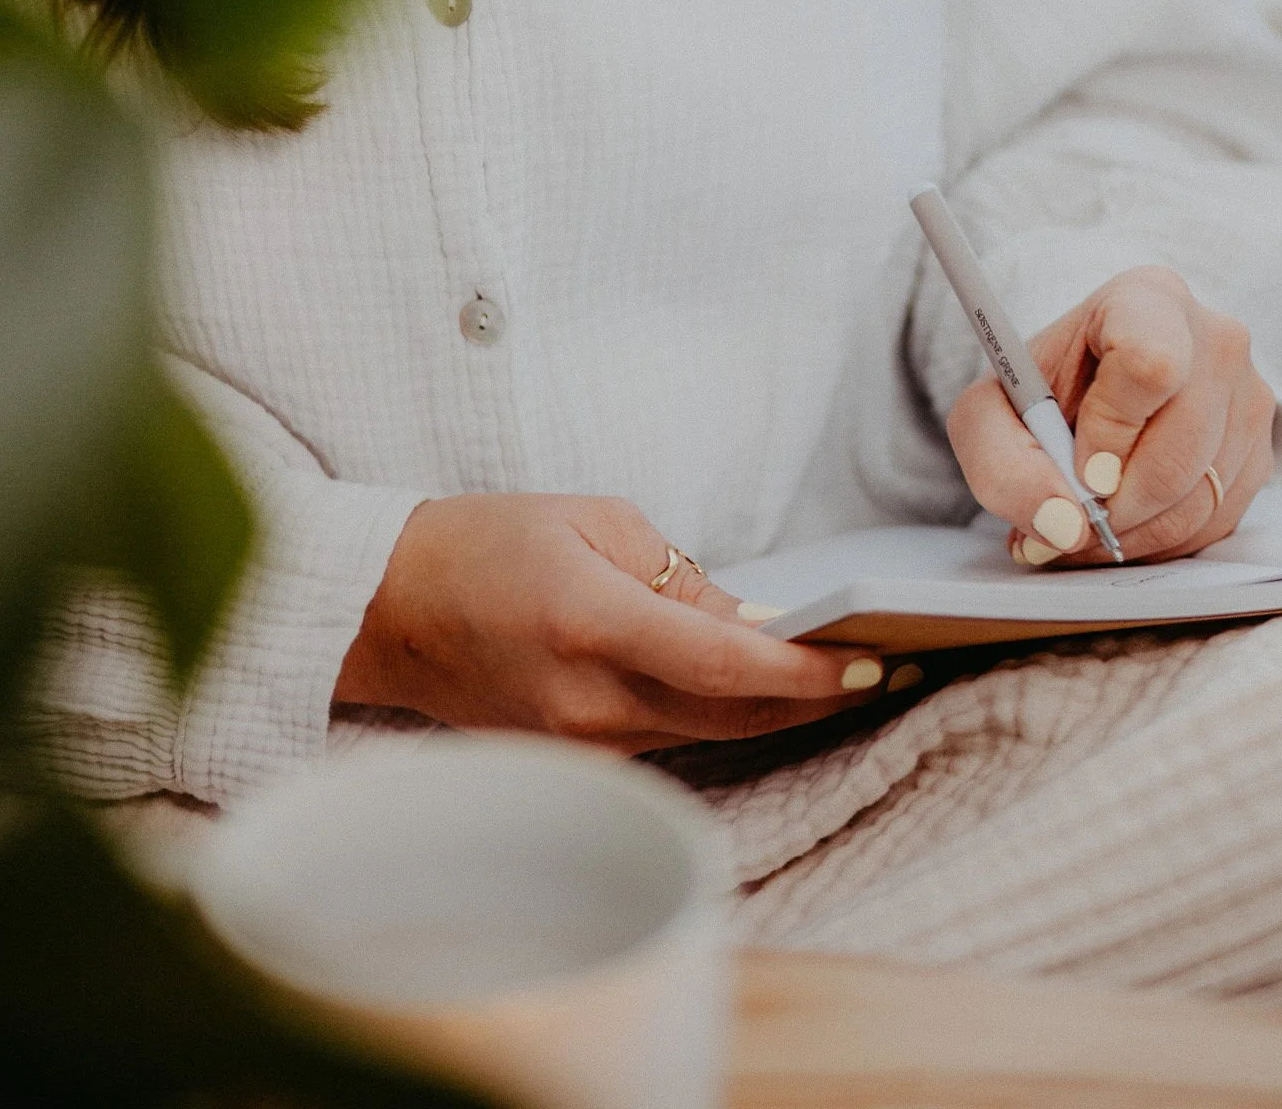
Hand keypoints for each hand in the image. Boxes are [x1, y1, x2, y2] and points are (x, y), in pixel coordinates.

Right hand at [334, 491, 888, 748]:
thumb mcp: (595, 522)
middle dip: (816, 697)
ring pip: (709, 734)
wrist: (391, 607)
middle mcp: (590, 701)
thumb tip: (757, 628)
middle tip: (890, 665)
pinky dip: (722, 714)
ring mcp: (582, 743)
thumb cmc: (489, 543)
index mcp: (592, 624)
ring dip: (777, 709)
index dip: (806, 672)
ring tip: (846, 672)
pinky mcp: (578, 758)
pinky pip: (671, 738)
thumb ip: (683, 578)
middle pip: (733, 716)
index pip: (724, 668)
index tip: (872, 660)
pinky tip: (763, 689)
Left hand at [946, 265, 1274, 564]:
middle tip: (1069, 520)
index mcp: (1148, 298)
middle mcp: (1216, 339)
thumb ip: (1002, 465)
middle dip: (1115, 506)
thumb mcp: (988, 416)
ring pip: (1202, 497)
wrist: (1087, 389)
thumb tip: (1061, 525)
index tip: (1078, 465)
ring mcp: (1250, 395)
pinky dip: (1163, 542)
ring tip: (1084, 526)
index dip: (1110, 432)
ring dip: (1133, 534)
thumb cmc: (1040, 393)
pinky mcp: (1262, 450)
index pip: (1148, 365)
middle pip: (1179, 450)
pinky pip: (1219, 521)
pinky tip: (1123, 525)